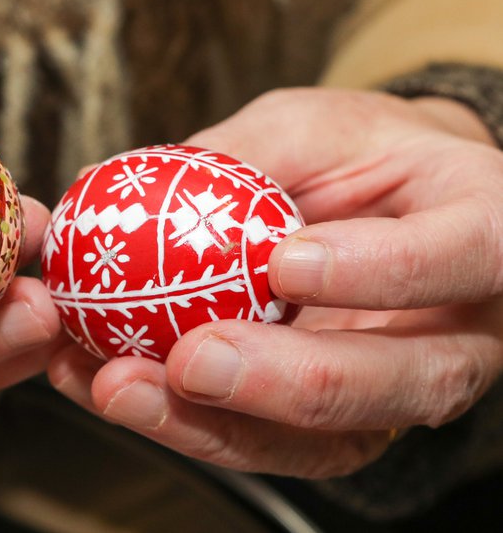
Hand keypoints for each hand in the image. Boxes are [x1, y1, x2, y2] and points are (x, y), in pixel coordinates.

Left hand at [48, 87, 502, 477]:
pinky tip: (104, 385)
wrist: (390, 209)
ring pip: (328, 438)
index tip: (283, 263)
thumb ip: (246, 154)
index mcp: (480, 231)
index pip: (455, 257)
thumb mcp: (310, 126)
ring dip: (214, 425)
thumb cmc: (360, 156)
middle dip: (287, 384)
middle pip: (401, 381)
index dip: (375, 269)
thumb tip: (132, 187)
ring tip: (118, 387)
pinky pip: (268, 441)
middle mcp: (459, 329)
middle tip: (190, 362)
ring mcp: (398, 387)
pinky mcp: (338, 421)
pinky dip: (183, 422)